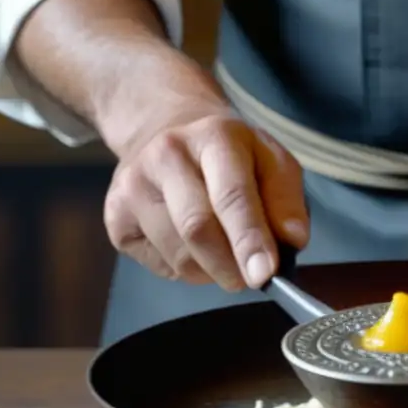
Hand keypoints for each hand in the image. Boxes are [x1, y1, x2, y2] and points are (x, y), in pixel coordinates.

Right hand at [102, 98, 308, 290]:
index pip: (231, 195)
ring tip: (224, 254)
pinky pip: (158, 265)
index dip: (249, 239)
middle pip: (196, 228)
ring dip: (210, 271)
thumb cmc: (230, 153)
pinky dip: (185, 270)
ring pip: (177, 255)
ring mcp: (132, 184)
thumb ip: (287, 200)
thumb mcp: (271, 160)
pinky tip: (192, 246)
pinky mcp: (114, 215)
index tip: (264, 275)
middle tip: (250, 279)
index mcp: (214, 136)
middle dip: (230, 266)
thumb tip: (292, 241)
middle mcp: (166, 155)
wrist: (164, 127)